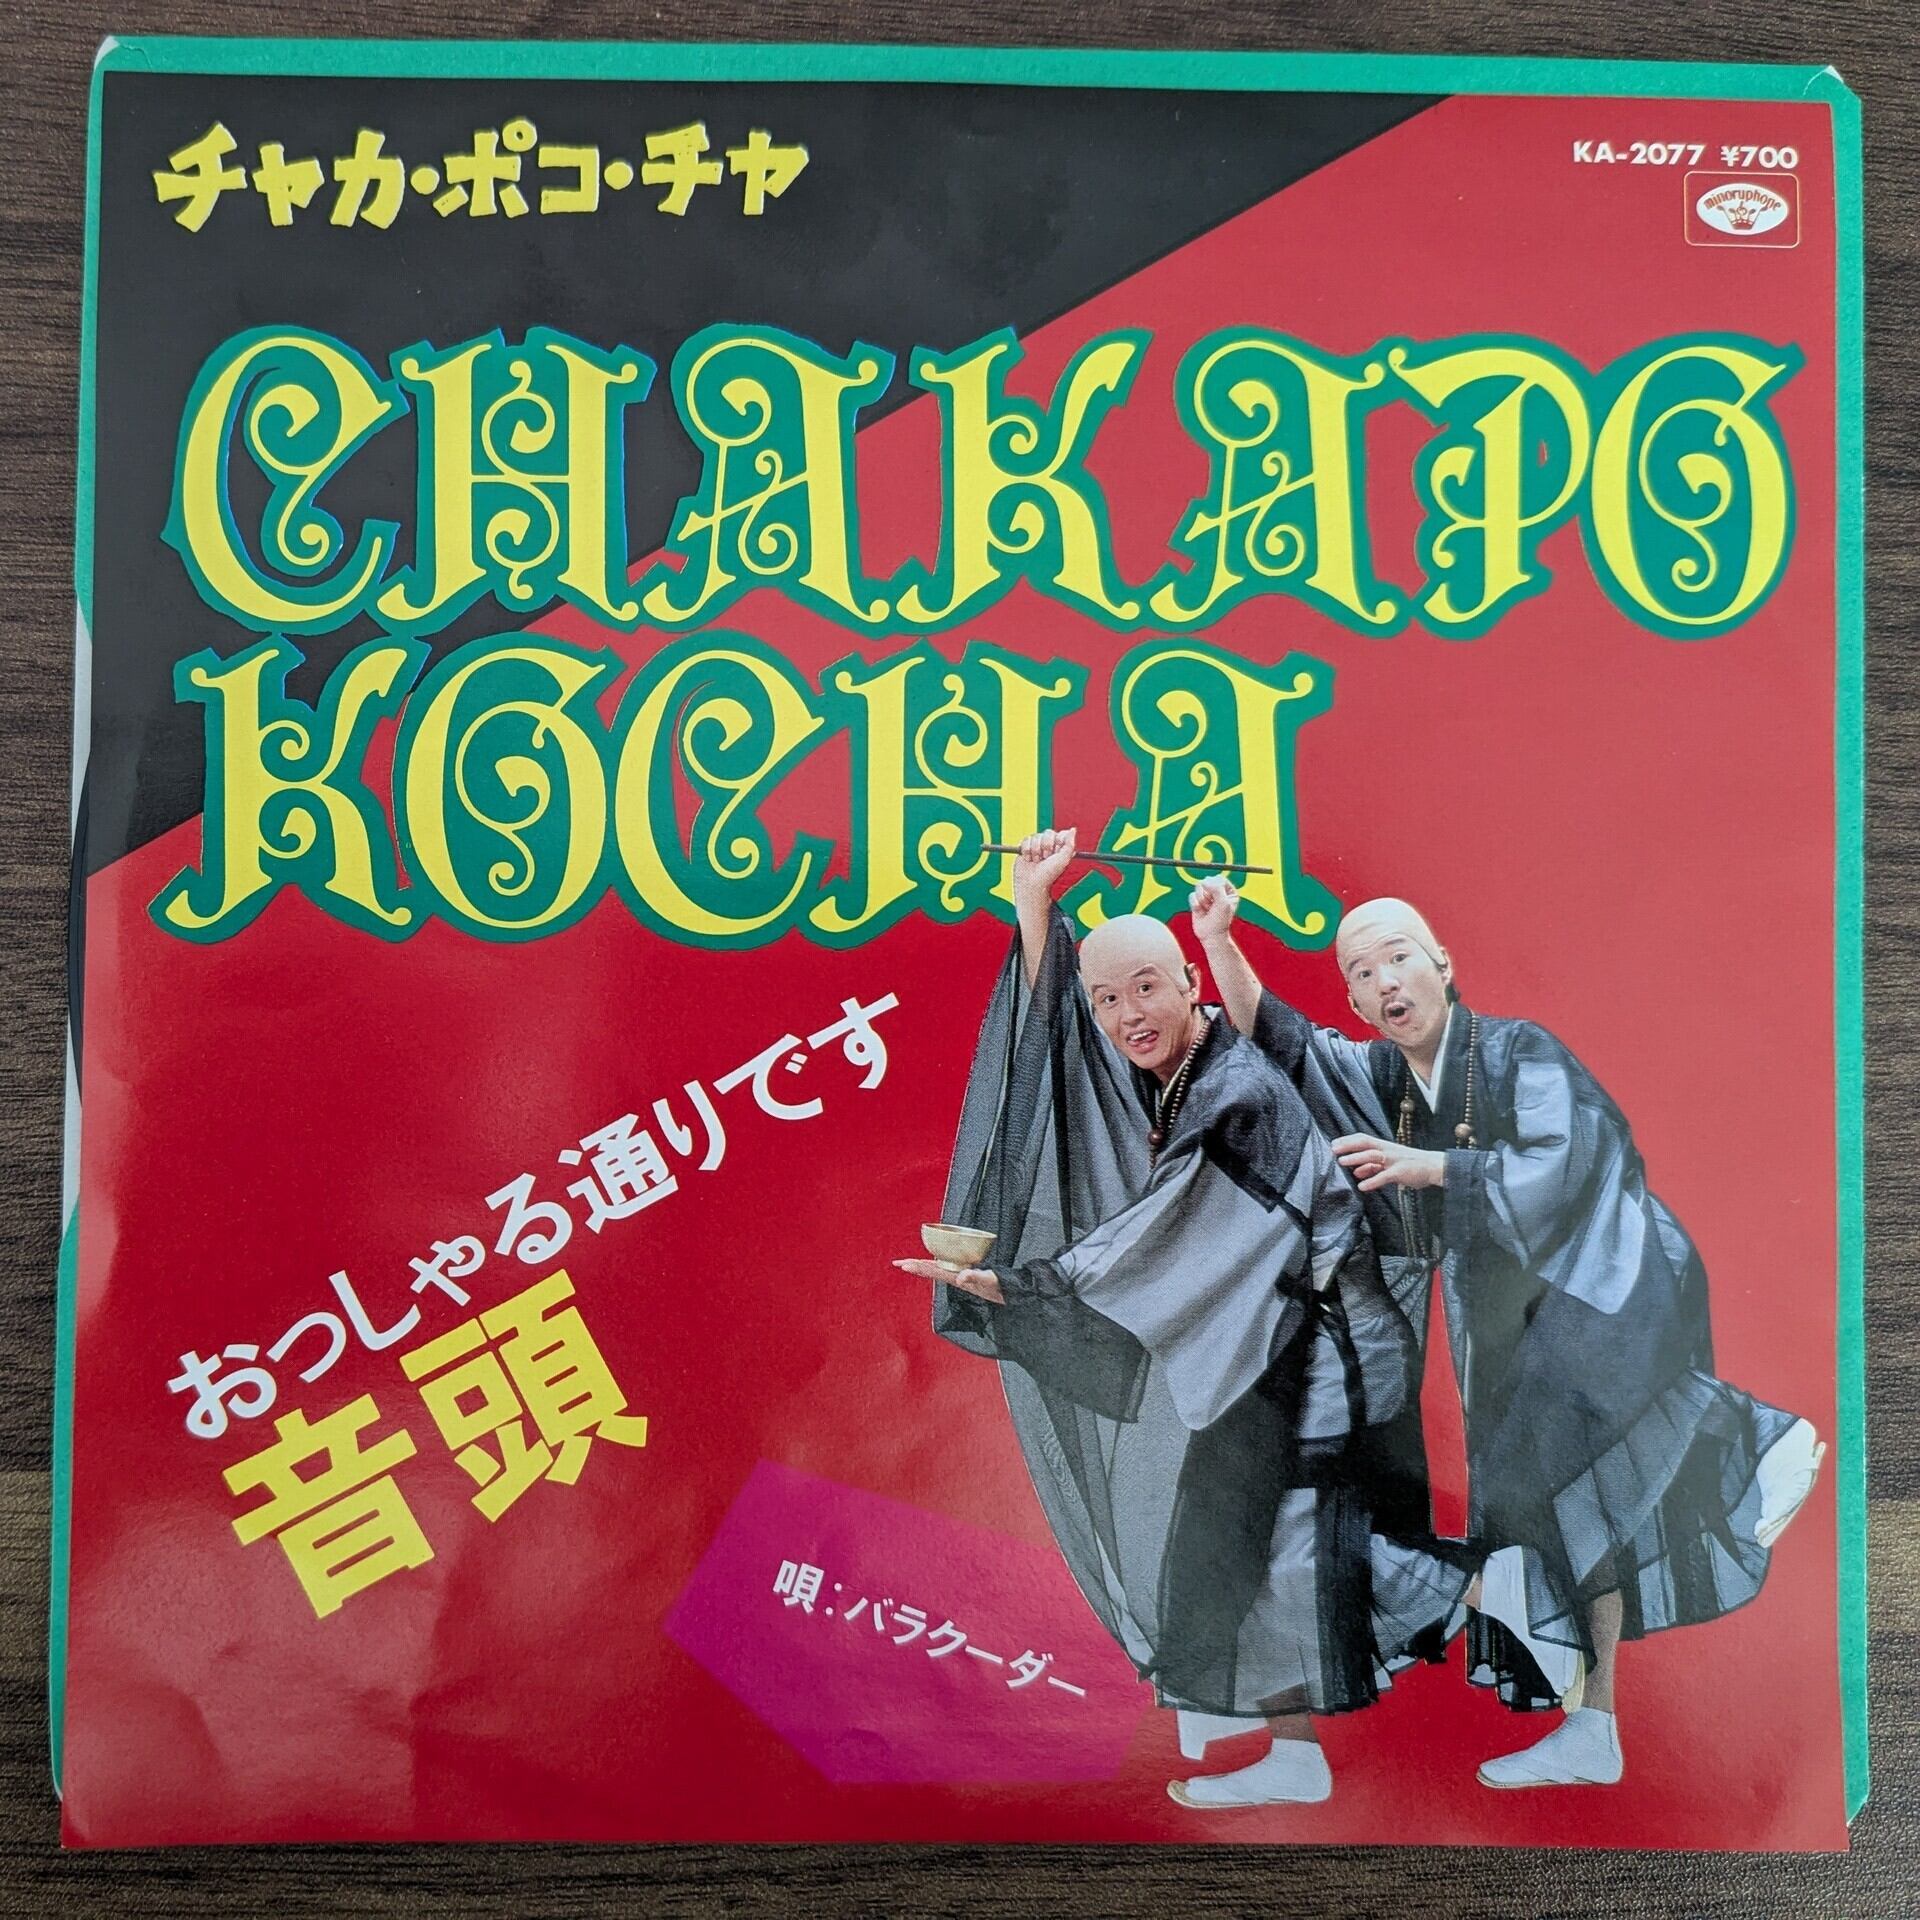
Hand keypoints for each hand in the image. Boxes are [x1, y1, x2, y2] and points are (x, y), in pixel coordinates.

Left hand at [893, 1258, 1005, 1303]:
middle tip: (897, 1263)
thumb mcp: (990, 1280)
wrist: (1011, 1293)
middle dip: (914, 1266)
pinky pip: (947, 1269)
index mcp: (957, 1277)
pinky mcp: (967, 1275)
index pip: (933, 1271)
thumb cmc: (1001, 1286)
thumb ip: (976, 1278)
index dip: (918, 1267)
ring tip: (909, 1264)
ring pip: (936, 1270)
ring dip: (922, 1266)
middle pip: (930, 1270)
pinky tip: (935, 1263)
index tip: (903, 1265)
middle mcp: (955, 1277)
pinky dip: (937, 1265)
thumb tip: (960, 1278)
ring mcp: (960, 1277)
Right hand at [1011, 827, 1077, 912]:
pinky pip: (1026, 840)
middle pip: (1048, 833)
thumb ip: (1070, 844)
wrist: (1031, 882)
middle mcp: (1049, 845)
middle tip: (1046, 858)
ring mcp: (1037, 845)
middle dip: (1046, 846)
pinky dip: (1027, 850)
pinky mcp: (1025, 847)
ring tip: (1037, 861)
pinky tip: (1029, 859)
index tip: (1057, 851)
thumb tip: (1073, 829)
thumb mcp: (1064, 860)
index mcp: (1060, 847)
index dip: (1058, 841)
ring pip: (1036, 836)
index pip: (1061, 834)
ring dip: (1036, 850)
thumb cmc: (1049, 874)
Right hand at [1189, 874, 1239, 942]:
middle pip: (1207, 880)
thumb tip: (1204, 880)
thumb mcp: (1223, 902)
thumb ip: (1216, 888)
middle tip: (1212, 905)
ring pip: (1198, 887)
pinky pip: (1192, 895)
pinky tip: (1201, 911)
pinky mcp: (1197, 901)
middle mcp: (1218, 891)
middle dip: (1208, 894)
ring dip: (1202, 899)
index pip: (1219, 878)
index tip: (1217, 897)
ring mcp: (1207, 895)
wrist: (1211, 935)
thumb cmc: (1221, 920)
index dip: (1216, 886)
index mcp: (1229, 891)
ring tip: (1207, 909)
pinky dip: (1195, 904)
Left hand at [1332, 1134, 1447, 1192]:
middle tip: (1333, 1149)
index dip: (1348, 1140)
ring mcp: (1395, 1160)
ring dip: (1356, 1159)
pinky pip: (1385, 1176)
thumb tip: (1356, 1172)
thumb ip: (1373, 1168)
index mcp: (1385, 1147)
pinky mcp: (1401, 1172)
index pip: (1364, 1139)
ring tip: (1341, 1162)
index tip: (1334, 1143)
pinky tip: (1362, 1186)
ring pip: (1373, 1156)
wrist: (1434, 1167)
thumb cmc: (1411, 1165)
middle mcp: (1388, 1150)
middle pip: (1365, 1144)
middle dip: (1348, 1145)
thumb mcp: (1390, 1164)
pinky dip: (1373, 1181)